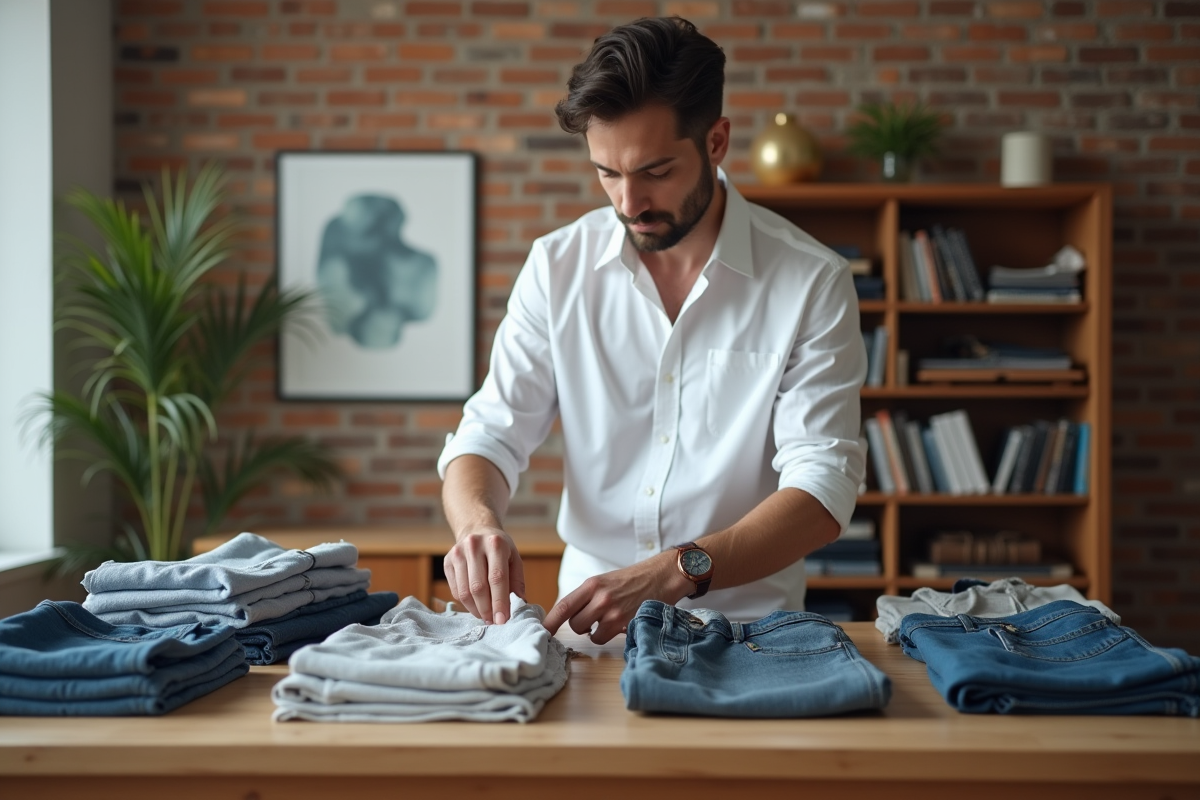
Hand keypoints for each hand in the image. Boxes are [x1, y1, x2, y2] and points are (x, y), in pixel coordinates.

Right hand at [444, 527, 525, 624]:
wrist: (477, 531)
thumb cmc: (500, 550)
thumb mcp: (514, 559)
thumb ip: (517, 583)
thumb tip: (519, 606)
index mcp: (496, 544)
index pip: (497, 578)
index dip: (499, 601)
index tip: (502, 620)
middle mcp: (474, 546)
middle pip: (478, 587)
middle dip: (487, 609)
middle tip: (494, 622)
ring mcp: (458, 553)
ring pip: (465, 591)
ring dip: (476, 610)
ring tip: (486, 616)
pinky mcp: (447, 562)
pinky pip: (456, 590)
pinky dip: (466, 603)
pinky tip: (476, 606)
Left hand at [543, 552, 691, 643]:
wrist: (662, 576)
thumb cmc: (633, 579)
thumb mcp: (605, 580)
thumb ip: (587, 596)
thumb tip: (568, 616)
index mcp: (592, 584)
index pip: (563, 606)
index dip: (549, 622)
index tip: (540, 631)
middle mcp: (600, 597)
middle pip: (574, 624)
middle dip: (581, 625)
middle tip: (594, 618)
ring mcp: (613, 612)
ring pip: (589, 634)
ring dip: (595, 631)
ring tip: (609, 619)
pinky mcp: (625, 623)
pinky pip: (604, 638)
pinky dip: (608, 635)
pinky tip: (619, 623)